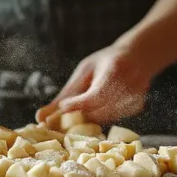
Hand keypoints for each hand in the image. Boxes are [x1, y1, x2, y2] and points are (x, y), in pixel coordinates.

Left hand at [36, 44, 153, 124]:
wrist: (138, 57)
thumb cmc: (105, 62)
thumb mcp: (84, 72)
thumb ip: (64, 96)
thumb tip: (39, 118)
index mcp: (115, 69)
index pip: (96, 95)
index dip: (78, 105)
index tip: (63, 107)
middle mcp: (129, 85)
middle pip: (98, 111)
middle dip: (77, 116)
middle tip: (63, 115)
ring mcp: (135, 97)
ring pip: (103, 118)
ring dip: (87, 118)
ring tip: (78, 109)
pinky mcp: (136, 108)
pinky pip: (111, 119)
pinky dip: (99, 116)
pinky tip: (96, 106)